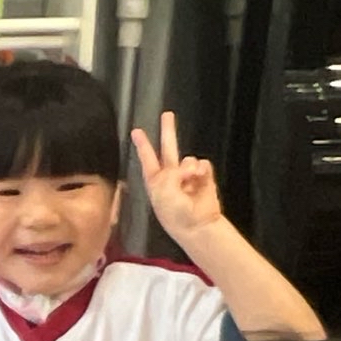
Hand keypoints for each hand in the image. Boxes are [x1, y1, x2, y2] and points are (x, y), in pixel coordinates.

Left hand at [132, 113, 225, 244]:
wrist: (196, 225)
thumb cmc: (174, 213)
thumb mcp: (163, 192)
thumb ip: (171, 174)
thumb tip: (189, 167)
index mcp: (155, 181)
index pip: (147, 159)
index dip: (142, 145)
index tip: (136, 131)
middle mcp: (171, 176)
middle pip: (168, 148)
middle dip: (168, 131)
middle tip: (167, 115)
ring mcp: (188, 176)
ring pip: (189, 159)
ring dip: (189, 166)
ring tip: (189, 179)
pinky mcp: (204, 178)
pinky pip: (203, 164)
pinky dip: (202, 170)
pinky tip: (200, 178)